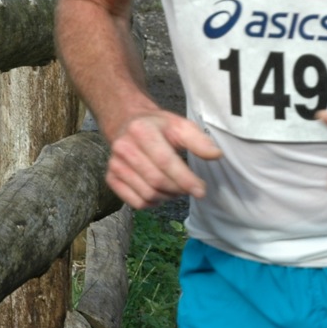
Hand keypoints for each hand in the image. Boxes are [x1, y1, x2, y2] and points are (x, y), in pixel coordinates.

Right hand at [105, 111, 222, 209]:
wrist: (128, 123)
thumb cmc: (158, 127)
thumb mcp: (180, 125)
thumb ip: (198, 140)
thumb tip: (215, 155)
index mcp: (142, 130)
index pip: (165, 161)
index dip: (185, 179)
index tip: (201, 190)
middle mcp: (124, 147)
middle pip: (157, 181)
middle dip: (179, 189)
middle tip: (190, 187)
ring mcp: (115, 164)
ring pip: (147, 194)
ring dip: (168, 197)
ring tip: (176, 188)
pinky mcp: (111, 178)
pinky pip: (136, 203)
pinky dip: (153, 204)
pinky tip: (160, 193)